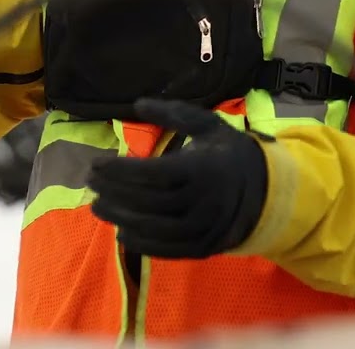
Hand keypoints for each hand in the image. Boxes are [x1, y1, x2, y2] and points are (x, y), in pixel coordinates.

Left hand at [87, 97, 270, 258]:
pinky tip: (122, 232)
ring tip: (97, 206)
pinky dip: (141, 244)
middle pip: (147, 201)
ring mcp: (202, 228)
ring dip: (120, 218)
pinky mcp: (202, 247)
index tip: (96, 164)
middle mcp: (201, 201)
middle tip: (89, 182)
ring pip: (153, 228)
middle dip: (113, 192)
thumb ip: (172, 113)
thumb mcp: (206, 125)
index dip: (120, 170)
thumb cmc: (228, 152)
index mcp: (201, 168)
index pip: (152, 173)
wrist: (265, 189)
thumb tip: (137, 103)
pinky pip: (167, 250)